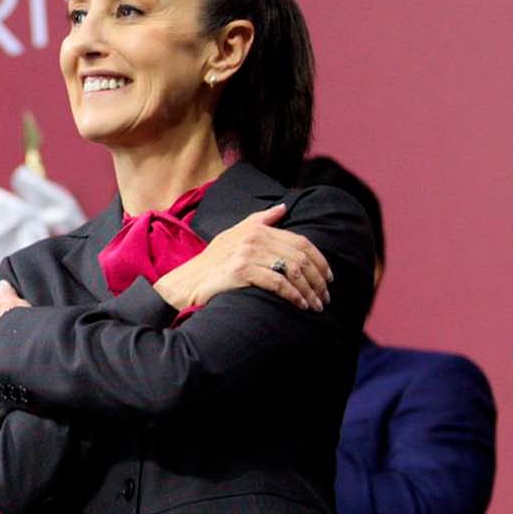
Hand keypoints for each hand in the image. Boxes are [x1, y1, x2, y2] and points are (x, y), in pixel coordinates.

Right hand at [151, 203, 333, 312]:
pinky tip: (300, 305)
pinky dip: (293, 295)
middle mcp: (253, 237)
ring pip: (292, 270)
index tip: (328, 278)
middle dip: (318, 279)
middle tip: (324, 297)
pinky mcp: (240, 271)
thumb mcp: (233, 235)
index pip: (301, 242)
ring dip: (309, 291)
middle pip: (300, 257)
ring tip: (316, 305)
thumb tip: (283, 208)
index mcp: (257, 228)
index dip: (320, 261)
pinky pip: (277, 283)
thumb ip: (259, 220)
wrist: (184, 283)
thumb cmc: (211, 263)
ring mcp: (246, 253)